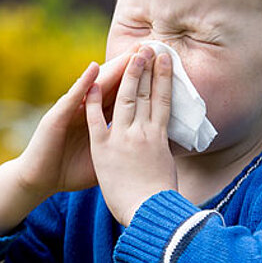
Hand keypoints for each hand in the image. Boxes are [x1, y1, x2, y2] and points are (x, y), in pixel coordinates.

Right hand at [15, 45, 139, 199]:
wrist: (39, 180)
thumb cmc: (69, 173)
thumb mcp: (102, 160)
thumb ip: (119, 151)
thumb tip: (147, 152)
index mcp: (99, 122)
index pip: (124, 98)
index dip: (142, 83)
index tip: (161, 69)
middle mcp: (86, 112)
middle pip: (114, 86)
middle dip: (133, 68)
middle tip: (151, 48)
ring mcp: (71, 112)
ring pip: (96, 87)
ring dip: (113, 68)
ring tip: (130, 52)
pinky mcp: (56, 117)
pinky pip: (73, 98)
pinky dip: (83, 83)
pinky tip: (93, 68)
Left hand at [85, 47, 177, 225]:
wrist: (149, 215)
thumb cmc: (162, 197)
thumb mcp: (166, 168)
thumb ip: (163, 149)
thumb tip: (169, 139)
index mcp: (159, 137)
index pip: (162, 100)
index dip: (165, 79)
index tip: (167, 60)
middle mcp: (143, 132)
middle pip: (145, 94)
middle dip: (148, 69)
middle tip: (153, 46)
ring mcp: (123, 138)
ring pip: (125, 99)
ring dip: (129, 75)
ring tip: (134, 54)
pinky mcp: (103, 148)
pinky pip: (96, 120)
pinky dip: (93, 101)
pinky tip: (92, 84)